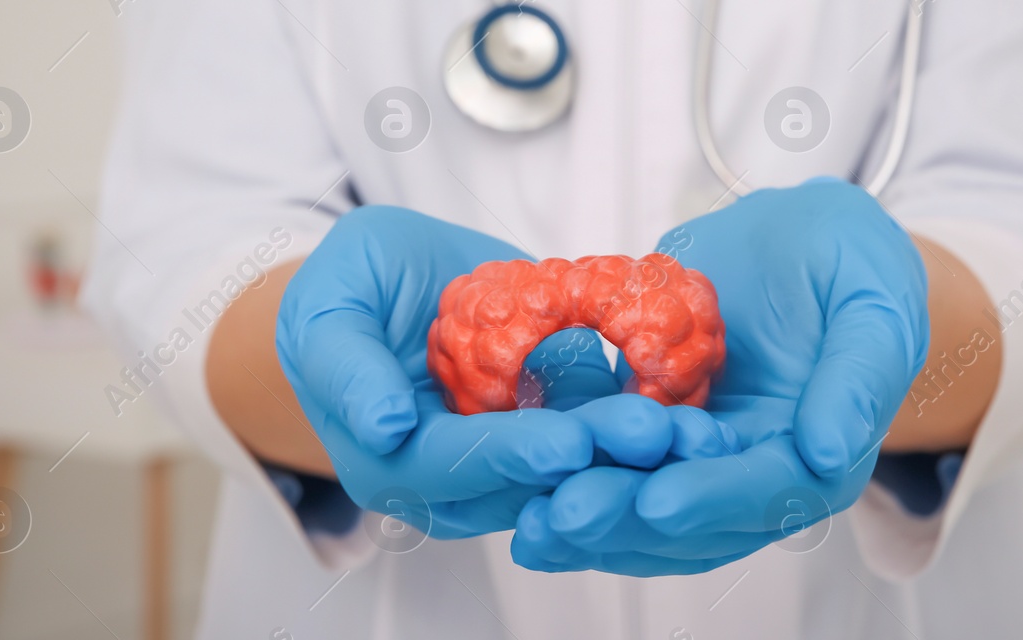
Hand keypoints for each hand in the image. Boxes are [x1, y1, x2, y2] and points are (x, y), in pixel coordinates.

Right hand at [276, 206, 713, 538]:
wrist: (395, 281)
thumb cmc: (347, 290)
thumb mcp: (324, 310)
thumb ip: (344, 367)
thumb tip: (387, 426)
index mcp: (392, 462)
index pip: (455, 468)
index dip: (510, 455)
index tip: (566, 442)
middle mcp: (457, 481)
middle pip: (532, 481)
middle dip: (596, 460)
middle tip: (656, 435)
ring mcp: (513, 458)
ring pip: (579, 467)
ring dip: (637, 451)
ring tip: (694, 428)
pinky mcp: (556, 429)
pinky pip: (605, 432)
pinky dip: (650, 420)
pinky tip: (698, 408)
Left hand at [511, 179, 929, 574]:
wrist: (798, 239)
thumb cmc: (851, 261)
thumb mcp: (875, 298)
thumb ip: (860, 375)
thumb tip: (833, 452)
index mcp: (818, 459)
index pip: (766, 494)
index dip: (713, 499)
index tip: (658, 500)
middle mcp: (752, 476)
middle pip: (691, 519)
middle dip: (625, 520)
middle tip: (563, 514)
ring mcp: (695, 461)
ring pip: (639, 507)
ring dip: (585, 520)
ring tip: (529, 519)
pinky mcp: (648, 434)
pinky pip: (604, 465)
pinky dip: (563, 478)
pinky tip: (512, 485)